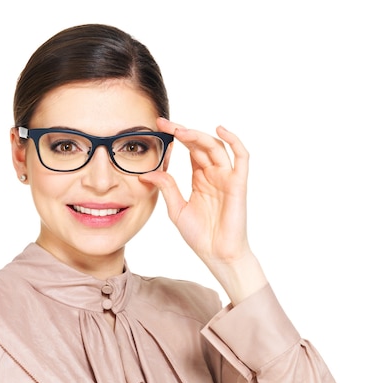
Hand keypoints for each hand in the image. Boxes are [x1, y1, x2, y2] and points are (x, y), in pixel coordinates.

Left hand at [140, 118, 266, 303]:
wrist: (217, 254)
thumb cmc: (200, 236)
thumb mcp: (177, 210)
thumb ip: (166, 188)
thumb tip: (146, 173)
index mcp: (200, 179)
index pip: (189, 150)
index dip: (176, 137)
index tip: (157, 127)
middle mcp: (214, 174)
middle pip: (200, 144)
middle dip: (183, 132)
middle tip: (163, 124)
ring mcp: (227, 178)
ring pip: (216, 147)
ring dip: (199, 136)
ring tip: (180, 131)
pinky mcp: (238, 183)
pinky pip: (241, 157)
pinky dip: (234, 141)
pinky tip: (220, 130)